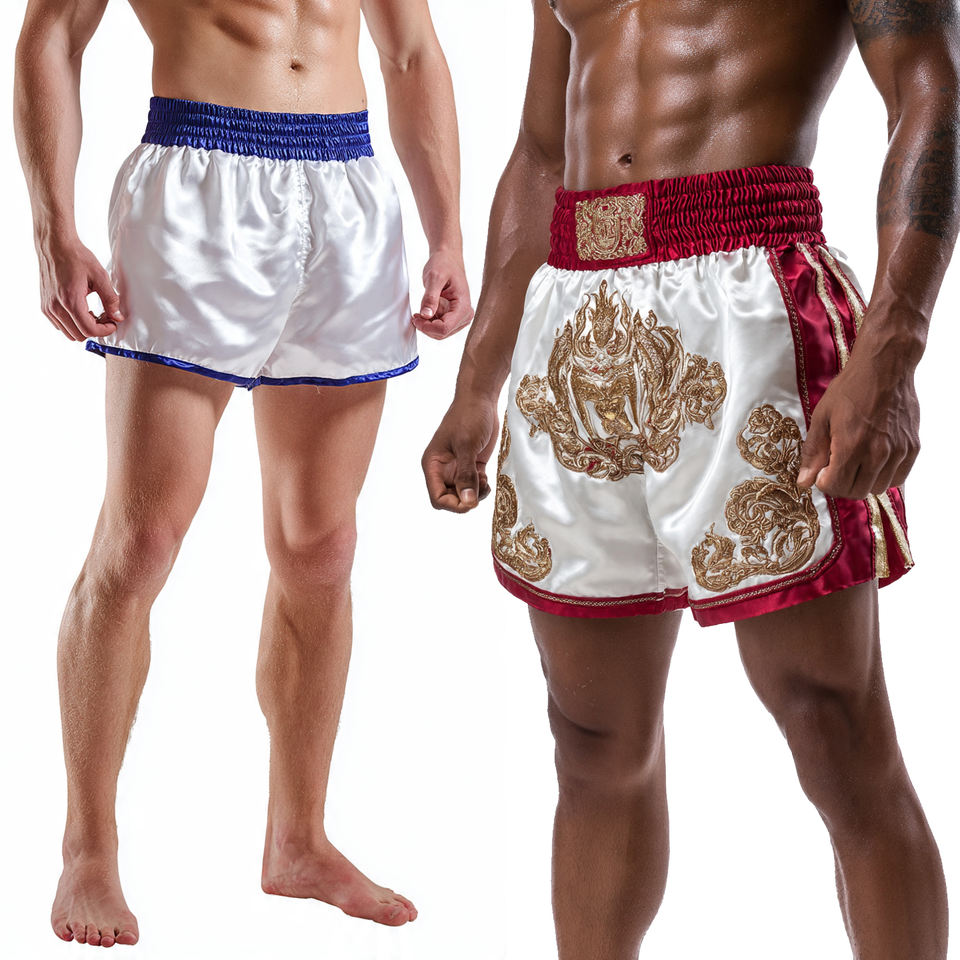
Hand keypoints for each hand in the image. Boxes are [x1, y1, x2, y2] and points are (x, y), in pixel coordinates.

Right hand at [37, 234, 123, 340]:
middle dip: (95, 329)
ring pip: (69, 333)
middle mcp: (56, 307)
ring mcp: (48, 307)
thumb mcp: (100, 276)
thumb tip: (118, 317)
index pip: (89, 330)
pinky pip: (60, 325)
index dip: (105, 330)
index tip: (113, 323)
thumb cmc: (76, 257)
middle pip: (79, 335)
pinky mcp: (45, 306)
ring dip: (84, 327)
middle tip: (105, 317)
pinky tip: (82, 310)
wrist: (55, 246)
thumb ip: (110, 299)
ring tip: (94, 313)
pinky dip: (72, 323)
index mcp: (70, 300)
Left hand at [412, 248, 472, 339]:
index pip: (444, 328)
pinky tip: (424, 312)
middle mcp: (465, 315)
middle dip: (426, 327)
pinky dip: (429, 323)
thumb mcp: (434, 277)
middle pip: (442, 333)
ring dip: (427, 326)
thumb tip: (426, 315)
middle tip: (415, 316)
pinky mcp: (454, 318)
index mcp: (463, 307)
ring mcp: (460, 318)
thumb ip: (430, 297)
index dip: (427, 327)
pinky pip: (440, 327)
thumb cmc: (444, 264)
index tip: (416, 317)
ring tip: (419, 313)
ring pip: (440, 333)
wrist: (448, 259)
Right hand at [422, 395, 499, 511]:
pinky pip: (474, 486)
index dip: (453, 504)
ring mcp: (457, 468)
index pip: (437, 498)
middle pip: (450, 499)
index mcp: (433, 465)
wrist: (480, 400)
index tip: (470, 501)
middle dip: (465, 500)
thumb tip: (468, 502)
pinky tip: (486, 477)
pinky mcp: (471, 465)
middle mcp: (443, 470)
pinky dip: (481, 488)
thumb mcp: (467, 446)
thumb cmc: (468, 417)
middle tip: (479, 488)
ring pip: (463, 495)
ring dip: (475, 494)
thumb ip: (466, 475)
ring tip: (484, 481)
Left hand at [796, 329, 920, 498]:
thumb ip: (813, 452)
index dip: (824, 482)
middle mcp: (878, 453)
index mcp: (851, 445)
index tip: (822, 471)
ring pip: (877, 488)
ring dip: (862, 481)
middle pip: (856, 492)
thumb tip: (804, 482)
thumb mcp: (822, 417)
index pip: (836, 487)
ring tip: (854, 462)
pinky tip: (872, 460)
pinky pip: (898, 478)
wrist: (886, 367)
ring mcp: (898, 451)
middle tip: (835, 468)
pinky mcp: (912, 448)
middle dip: (841, 485)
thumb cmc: (851, 389)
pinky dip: (883, 476)